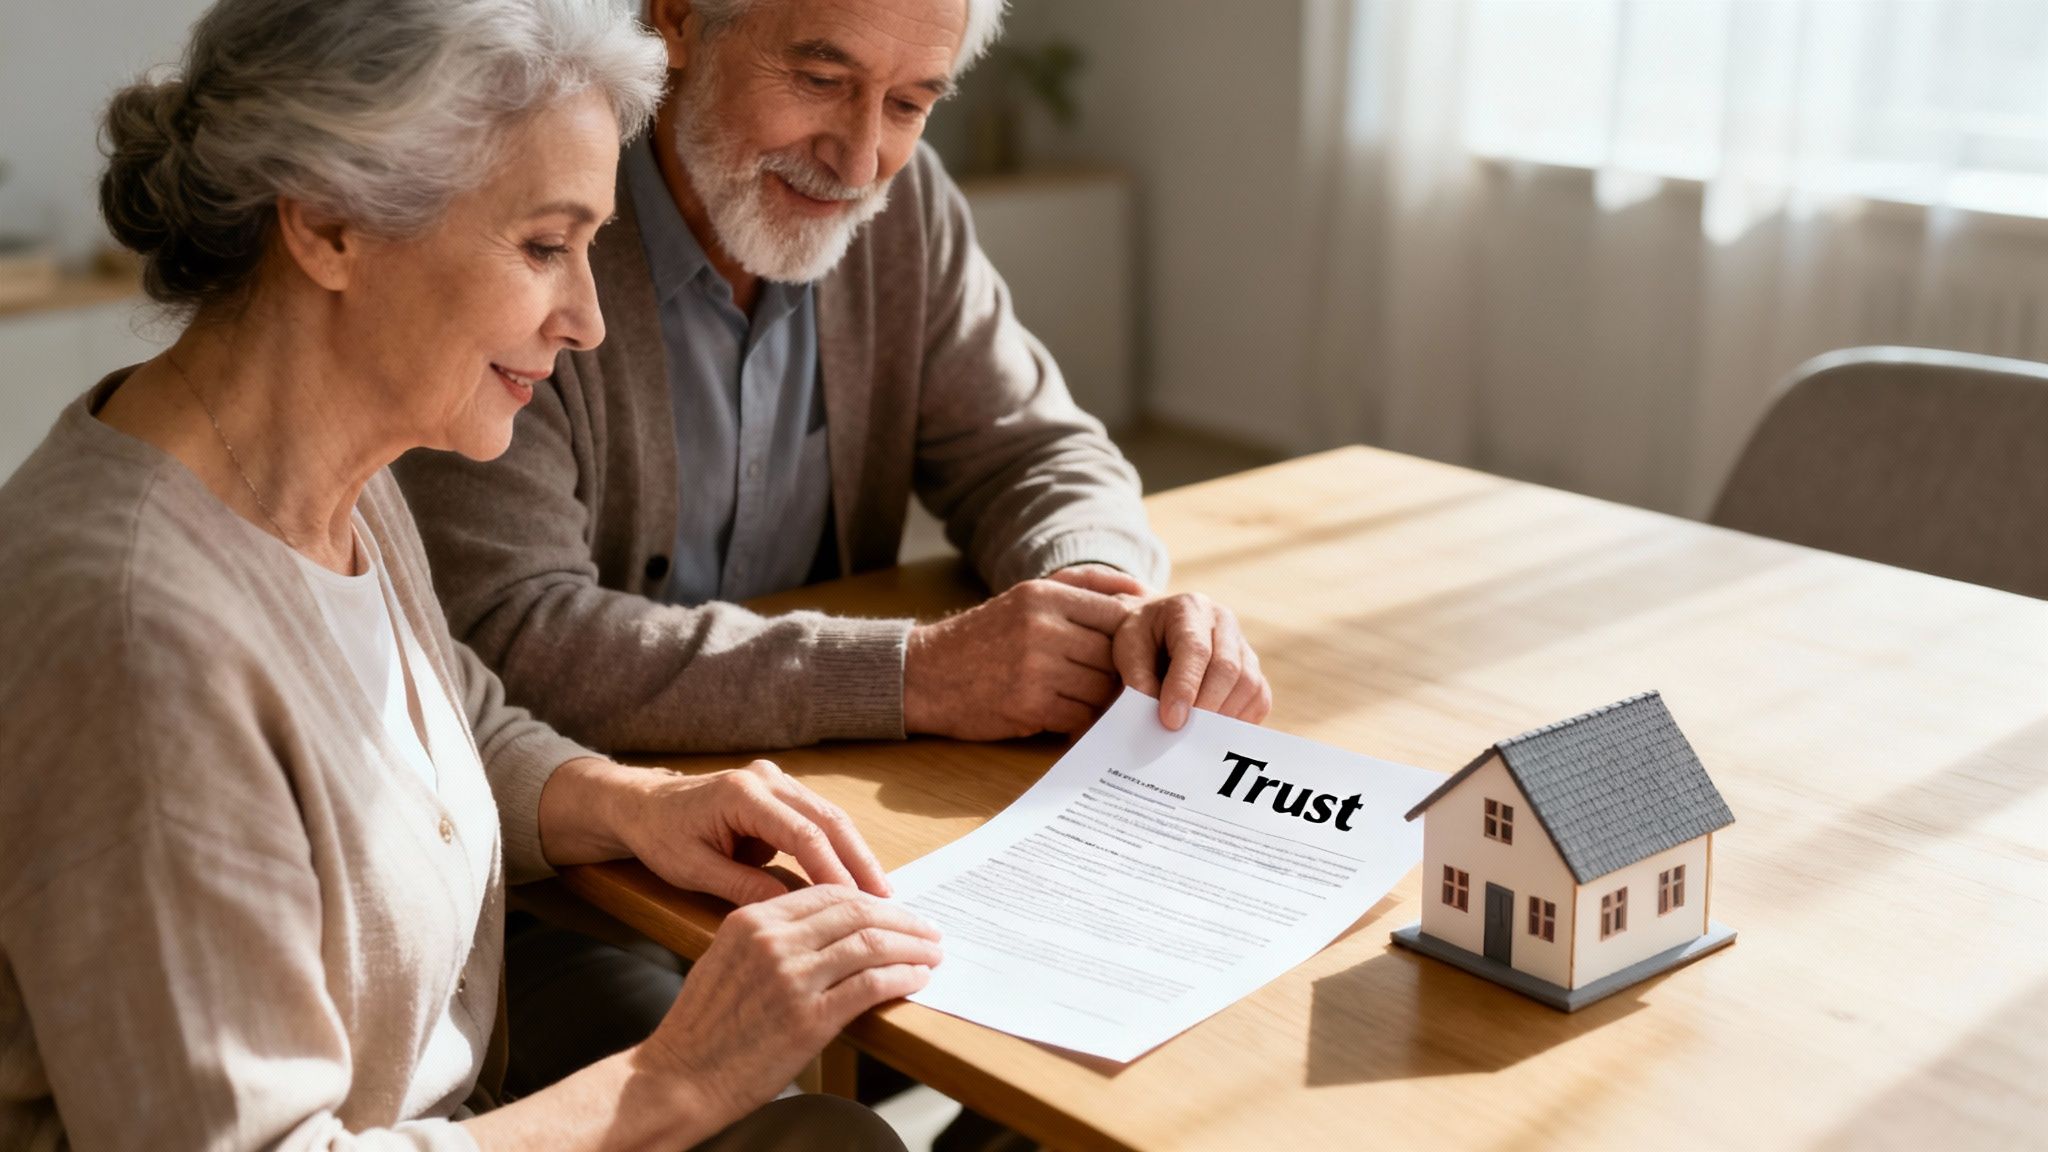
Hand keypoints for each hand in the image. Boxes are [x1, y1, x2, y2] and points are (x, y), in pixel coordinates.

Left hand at [543, 758, 890, 904]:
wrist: (643, 805)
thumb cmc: (662, 836)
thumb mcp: (693, 870)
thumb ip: (742, 887)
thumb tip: (790, 911)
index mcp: (742, 793)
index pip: (802, 833)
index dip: (833, 869)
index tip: (858, 903)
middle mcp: (766, 779)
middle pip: (828, 819)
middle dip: (859, 861)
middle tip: (886, 901)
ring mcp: (776, 781)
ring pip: (830, 818)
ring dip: (856, 855)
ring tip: (880, 894)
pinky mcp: (780, 793)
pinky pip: (818, 821)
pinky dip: (838, 849)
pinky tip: (855, 880)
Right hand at [641, 885, 941, 1125]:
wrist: (680, 1078)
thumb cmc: (703, 1027)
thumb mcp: (726, 960)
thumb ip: (770, 938)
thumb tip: (827, 934)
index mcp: (752, 921)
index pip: (828, 893)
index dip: (871, 901)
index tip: (895, 912)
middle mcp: (774, 942)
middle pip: (857, 912)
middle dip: (901, 920)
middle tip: (927, 930)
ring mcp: (793, 979)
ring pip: (871, 944)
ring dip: (911, 947)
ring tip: (931, 954)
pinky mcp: (809, 1019)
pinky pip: (870, 985)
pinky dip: (901, 978)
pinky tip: (915, 980)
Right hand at [902, 578, 1128, 739]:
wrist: (925, 674)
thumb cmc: (986, 636)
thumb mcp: (1029, 596)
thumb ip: (1086, 585)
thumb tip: (1142, 590)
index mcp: (1044, 595)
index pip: (1116, 614)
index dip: (1130, 639)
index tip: (1129, 653)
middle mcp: (1041, 626)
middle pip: (1114, 655)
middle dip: (1118, 674)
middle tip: (1115, 684)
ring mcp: (1035, 666)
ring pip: (1101, 688)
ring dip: (1099, 700)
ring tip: (1085, 699)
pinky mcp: (1029, 704)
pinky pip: (1079, 715)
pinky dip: (1078, 720)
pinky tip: (1063, 715)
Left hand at [1048, 568, 1271, 730]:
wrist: (1159, 629)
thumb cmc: (1142, 639)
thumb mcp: (1127, 648)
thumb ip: (1138, 678)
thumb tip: (1162, 717)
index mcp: (1189, 609)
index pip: (1195, 649)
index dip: (1184, 687)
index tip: (1170, 720)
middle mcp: (1224, 622)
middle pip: (1228, 668)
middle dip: (1206, 706)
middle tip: (1183, 735)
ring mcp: (1243, 645)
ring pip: (1249, 684)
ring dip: (1223, 716)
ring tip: (1195, 735)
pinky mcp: (1254, 669)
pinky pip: (1259, 698)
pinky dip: (1240, 720)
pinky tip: (1215, 731)